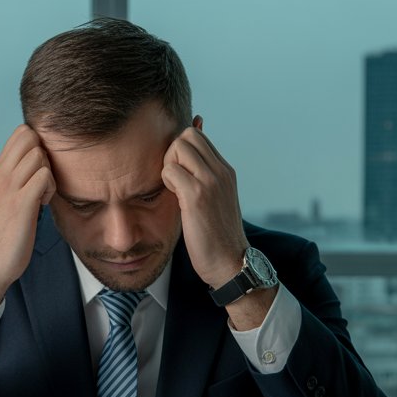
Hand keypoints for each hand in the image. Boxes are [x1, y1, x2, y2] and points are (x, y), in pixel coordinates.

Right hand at [0, 125, 55, 304]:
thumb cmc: (4, 231)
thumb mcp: (5, 196)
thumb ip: (16, 177)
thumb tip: (38, 163)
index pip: (21, 133)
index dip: (38, 145)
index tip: (39, 170)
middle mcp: (0, 173)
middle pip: (30, 136)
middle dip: (44, 154)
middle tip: (42, 180)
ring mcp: (9, 187)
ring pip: (39, 155)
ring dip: (49, 174)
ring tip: (43, 195)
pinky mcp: (20, 203)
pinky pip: (44, 177)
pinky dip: (50, 189)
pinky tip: (43, 205)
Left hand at [161, 121, 248, 289]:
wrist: (230, 262)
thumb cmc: (216, 234)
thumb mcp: (214, 198)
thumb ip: (203, 177)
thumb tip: (191, 159)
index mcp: (225, 170)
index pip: (196, 136)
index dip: (180, 151)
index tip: (178, 174)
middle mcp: (221, 171)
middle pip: (187, 134)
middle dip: (172, 152)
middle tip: (173, 178)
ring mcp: (211, 182)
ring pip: (178, 146)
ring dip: (168, 165)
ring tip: (174, 189)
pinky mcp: (197, 196)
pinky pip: (171, 170)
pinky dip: (166, 181)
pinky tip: (174, 199)